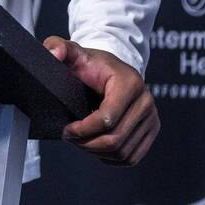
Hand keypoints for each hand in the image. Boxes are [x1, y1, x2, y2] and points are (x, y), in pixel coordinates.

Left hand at [43, 36, 159, 165]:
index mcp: (129, 83)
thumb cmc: (93, 63)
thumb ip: (58, 46)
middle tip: (70, 138)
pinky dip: (112, 158)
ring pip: (123, 152)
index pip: (107, 119)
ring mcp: (152, 117)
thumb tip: (53, 54)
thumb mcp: (73, 52)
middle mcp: (145, 101)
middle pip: (115, 139)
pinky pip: (132, 157)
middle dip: (87, 144)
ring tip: (80, 142)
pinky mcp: (152, 130)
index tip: (67, 129)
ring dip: (98, 153)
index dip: (83, 130)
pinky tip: (96, 147)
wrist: (113, 69)